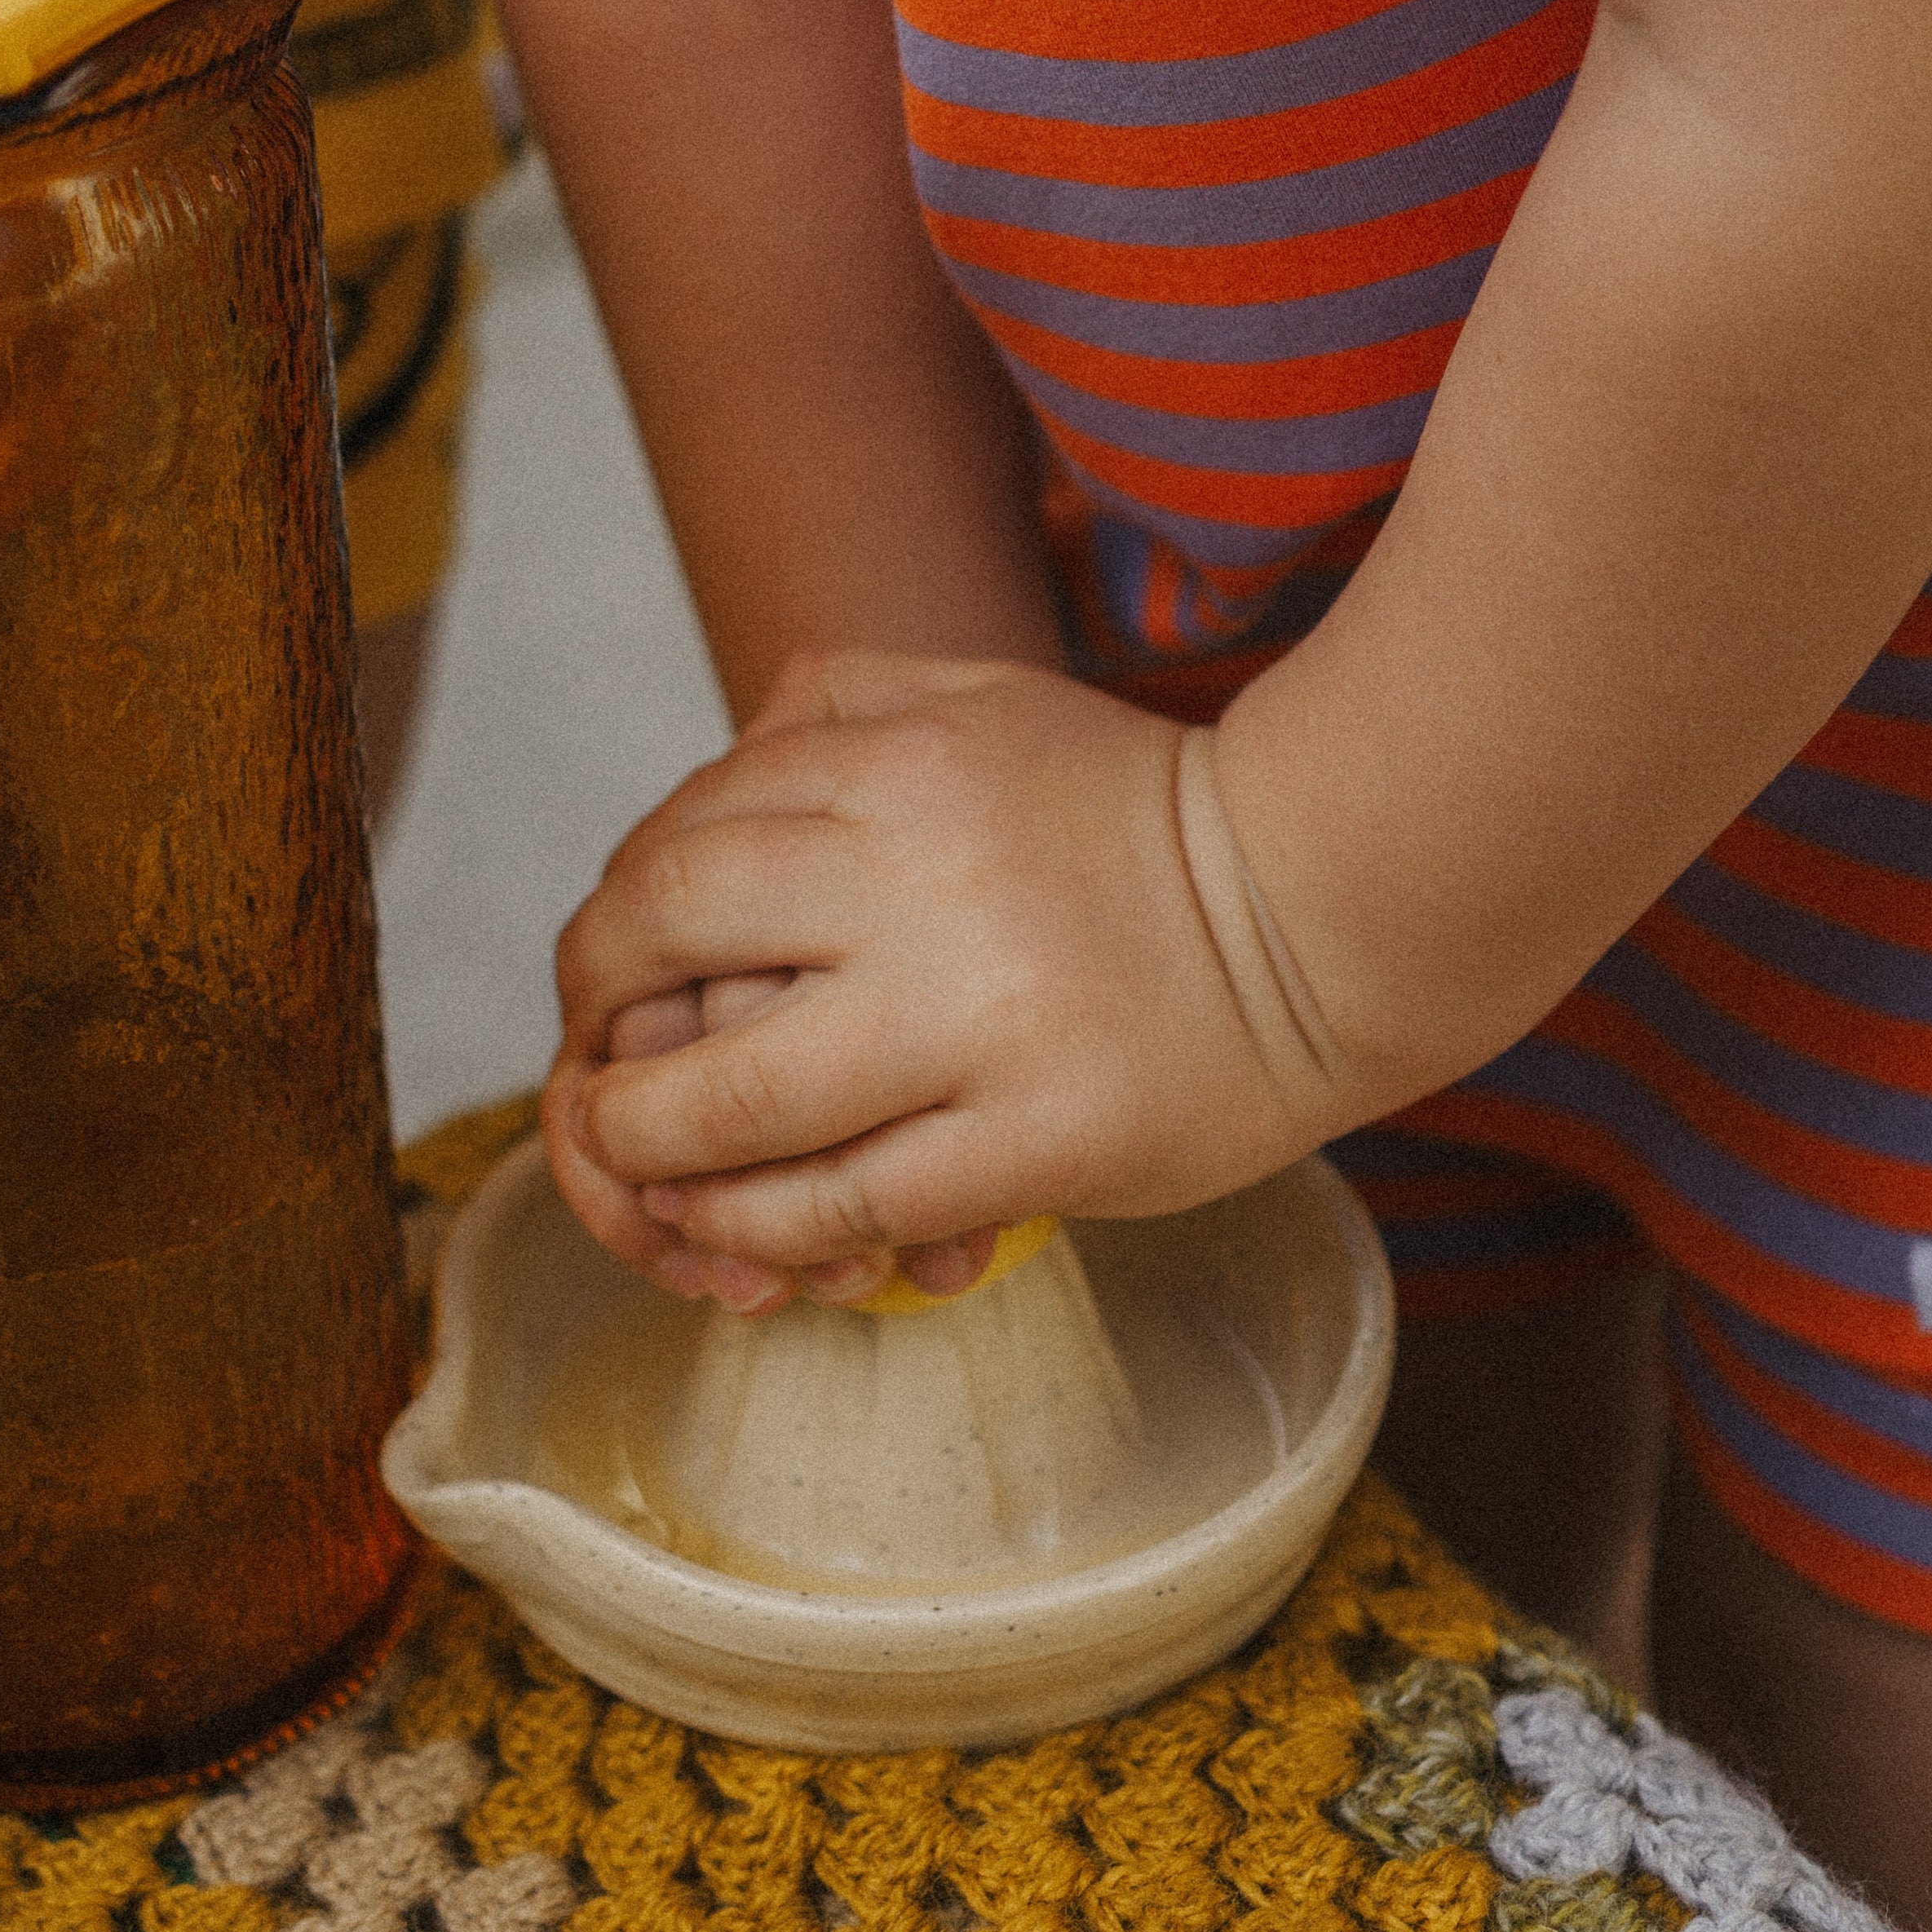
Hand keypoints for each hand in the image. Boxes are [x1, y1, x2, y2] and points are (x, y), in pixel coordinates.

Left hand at [541, 651, 1357, 1299]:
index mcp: (904, 763)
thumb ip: (849, 703)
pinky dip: (757, 1226)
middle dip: (597, 1012)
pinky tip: (741, 1230)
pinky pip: (839, 1201)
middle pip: (666, 938)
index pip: (683, 834)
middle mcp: (920, 878)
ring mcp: (974, 1019)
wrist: (1334, 914)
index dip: (620, 914)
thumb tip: (723, 749)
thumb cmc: (1146, 816)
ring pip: (731, 1098)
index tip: (620, 971)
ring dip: (648, 1143)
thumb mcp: (992, 701)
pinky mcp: (1034, 1141)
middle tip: (599, 1063)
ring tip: (641, 1164)